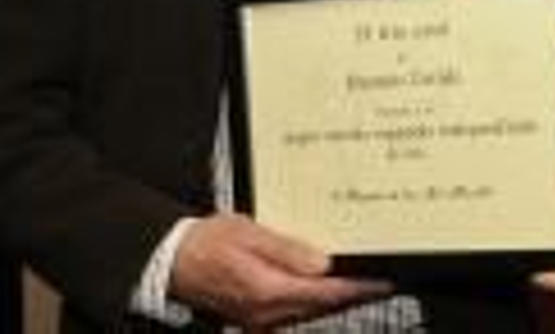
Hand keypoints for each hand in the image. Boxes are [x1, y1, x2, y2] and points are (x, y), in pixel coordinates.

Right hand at [170, 214, 391, 328]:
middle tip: (379, 282)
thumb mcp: (249, 232)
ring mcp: (259, 320)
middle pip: (321, 307)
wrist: (172, 262)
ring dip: (334, 301)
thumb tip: (322, 263)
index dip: (357, 288)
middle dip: (352, 295)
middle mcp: (266, 313)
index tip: (382, 282)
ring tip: (359, 285)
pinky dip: (312, 305)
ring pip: (308, 314)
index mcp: (268, 291)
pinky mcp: (253, 319)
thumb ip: (287, 250)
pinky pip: (292, 315)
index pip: (326, 293)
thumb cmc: (207, 243)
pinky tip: (322, 292)